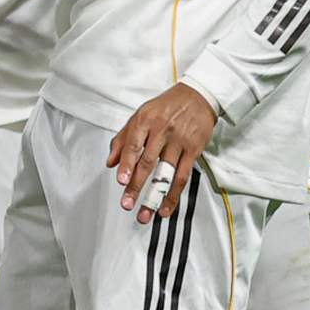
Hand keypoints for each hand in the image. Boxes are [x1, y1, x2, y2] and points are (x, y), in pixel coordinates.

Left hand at [107, 83, 216, 222]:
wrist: (198, 96)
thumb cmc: (166, 106)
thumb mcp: (140, 115)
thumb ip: (123, 139)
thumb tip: (111, 162)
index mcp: (145, 120)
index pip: (133, 145)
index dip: (126, 164)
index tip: (121, 181)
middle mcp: (162, 130)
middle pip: (148, 162)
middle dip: (136, 186)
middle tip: (127, 203)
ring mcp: (179, 141)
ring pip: (166, 173)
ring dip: (155, 196)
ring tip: (146, 213)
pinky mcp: (193, 150)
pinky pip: (183, 176)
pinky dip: (174, 195)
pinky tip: (166, 208)